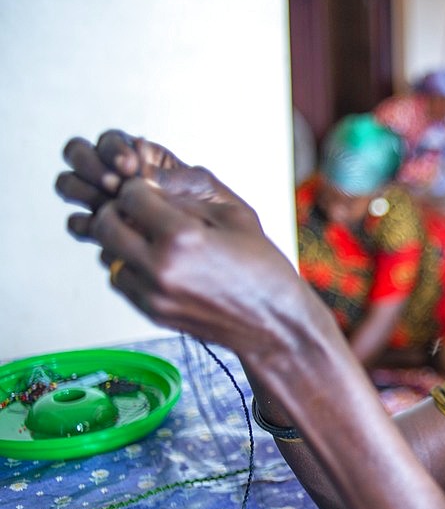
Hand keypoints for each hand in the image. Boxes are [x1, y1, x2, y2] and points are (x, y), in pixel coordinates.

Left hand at [55, 131, 314, 358]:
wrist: (274, 323)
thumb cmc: (263, 269)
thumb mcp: (235, 217)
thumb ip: (188, 197)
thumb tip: (151, 184)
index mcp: (183, 238)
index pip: (131, 196)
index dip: (140, 187)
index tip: (152, 190)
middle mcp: (161, 268)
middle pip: (105, 225)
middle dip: (117, 210)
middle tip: (137, 209)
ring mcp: (153, 295)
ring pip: (107, 255)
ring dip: (121, 241)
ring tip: (150, 239)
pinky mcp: (153, 314)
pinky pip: (121, 282)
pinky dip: (131, 267)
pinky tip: (158, 263)